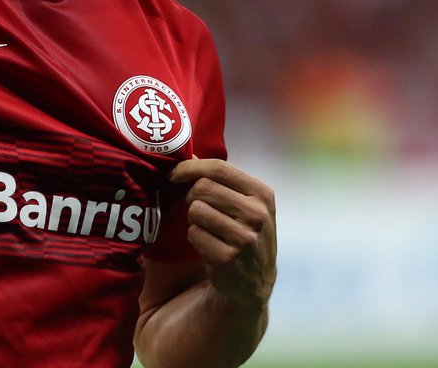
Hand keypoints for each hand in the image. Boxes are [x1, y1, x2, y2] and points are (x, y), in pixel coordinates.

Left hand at [170, 158, 276, 307]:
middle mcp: (257, 214)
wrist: (254, 281)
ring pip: (196, 210)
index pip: (218, 168)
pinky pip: (194, 233)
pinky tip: (209, 244)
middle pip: (203, 188)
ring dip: (194, 219)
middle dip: (191, 196)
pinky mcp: (228, 258)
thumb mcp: (244, 203)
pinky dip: (195, 237)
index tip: (175, 173)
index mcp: (262, 193)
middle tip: (198, 208)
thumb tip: (188, 155)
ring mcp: (244, 237)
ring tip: (208, 228)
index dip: (190, 167)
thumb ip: (220, 180)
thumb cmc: (244, 232)